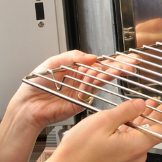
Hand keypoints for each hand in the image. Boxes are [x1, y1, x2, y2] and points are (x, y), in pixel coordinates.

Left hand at [9, 50, 137, 131]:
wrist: (28, 105)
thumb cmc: (35, 85)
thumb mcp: (52, 63)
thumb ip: (71, 57)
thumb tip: (91, 57)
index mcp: (75, 68)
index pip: (96, 62)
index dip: (111, 59)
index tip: (124, 56)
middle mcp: (81, 79)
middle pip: (104, 70)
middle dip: (119, 65)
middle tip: (133, 62)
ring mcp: (82, 90)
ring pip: (101, 79)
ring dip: (113, 72)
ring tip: (124, 68)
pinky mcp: (81, 101)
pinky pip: (92, 89)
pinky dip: (96, 81)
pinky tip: (102, 75)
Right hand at [48, 98, 161, 161]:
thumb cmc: (78, 152)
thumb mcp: (103, 121)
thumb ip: (126, 110)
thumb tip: (141, 104)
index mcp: (137, 144)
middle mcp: (137, 155)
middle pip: (155, 129)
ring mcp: (128, 161)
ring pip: (141, 135)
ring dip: (142, 120)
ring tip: (145, 105)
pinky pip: (130, 143)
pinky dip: (130, 130)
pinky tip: (123, 121)